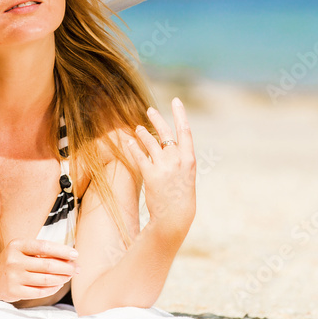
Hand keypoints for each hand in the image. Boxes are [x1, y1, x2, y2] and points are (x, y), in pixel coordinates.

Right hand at [0, 238, 79, 302]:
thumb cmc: (14, 261)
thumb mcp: (23, 250)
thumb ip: (43, 252)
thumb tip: (71, 259)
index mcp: (17, 245)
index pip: (44, 246)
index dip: (62, 250)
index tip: (76, 254)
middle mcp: (13, 261)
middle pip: (47, 264)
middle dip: (66, 267)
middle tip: (77, 269)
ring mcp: (13, 277)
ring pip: (45, 279)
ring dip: (61, 278)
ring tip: (69, 276)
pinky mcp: (14, 292)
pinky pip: (39, 292)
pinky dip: (52, 289)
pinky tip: (59, 285)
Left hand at [126, 97, 196, 235]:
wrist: (175, 217)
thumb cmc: (181, 198)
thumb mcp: (186, 176)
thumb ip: (179, 160)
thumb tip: (168, 146)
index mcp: (189, 159)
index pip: (185, 131)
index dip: (180, 114)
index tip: (176, 101)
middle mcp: (177, 160)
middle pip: (165, 132)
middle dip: (157, 119)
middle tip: (150, 110)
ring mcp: (163, 166)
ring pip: (150, 142)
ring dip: (142, 133)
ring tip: (137, 128)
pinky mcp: (150, 175)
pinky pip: (139, 156)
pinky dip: (133, 147)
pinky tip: (128, 142)